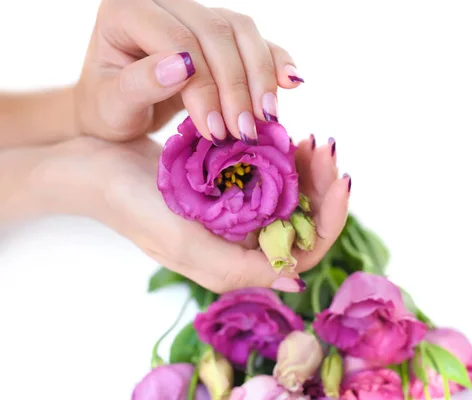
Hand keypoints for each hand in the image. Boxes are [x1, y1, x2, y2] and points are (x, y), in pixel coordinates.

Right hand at [38, 135, 348, 293]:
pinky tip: (287, 137)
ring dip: (307, 169)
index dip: (329, 217)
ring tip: (310, 138)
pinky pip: (268, 175)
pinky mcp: (227, 188)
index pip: (304, 250)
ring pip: (291, 196)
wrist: (95, 169)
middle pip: (303, 220)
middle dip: (322, 185)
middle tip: (324, 145)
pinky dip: (283, 157)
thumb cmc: (134, 206)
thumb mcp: (184, 243)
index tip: (340, 176)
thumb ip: (237, 268)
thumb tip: (295, 278)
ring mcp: (237, 214)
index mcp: (238, 263)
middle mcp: (244, 243)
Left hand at [75, 0, 301, 143]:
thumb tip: (180, 66)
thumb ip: (138, 85)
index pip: (176, 39)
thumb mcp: (112, 106)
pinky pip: (254, 39)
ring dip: (261, 76)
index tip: (215, 131)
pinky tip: (291, 83)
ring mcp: (195, 13)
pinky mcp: (219, 32)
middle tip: (243, 132)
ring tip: (267, 118)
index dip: (201, 85)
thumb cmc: (109, 110)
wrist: (121, 111)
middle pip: (214, 32)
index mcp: (126, 10)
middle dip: (235, 86)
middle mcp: (164, 3)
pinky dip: (275, 61)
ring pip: (241, 31)